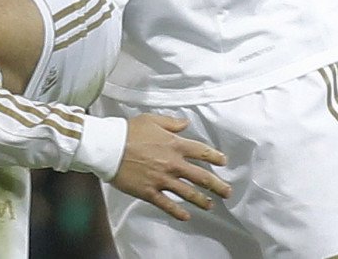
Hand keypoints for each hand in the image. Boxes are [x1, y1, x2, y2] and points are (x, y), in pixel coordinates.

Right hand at [112, 114, 230, 221]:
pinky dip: (178, 212)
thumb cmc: (129, 131)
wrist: (109, 147)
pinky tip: (186, 216)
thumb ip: (171, 123)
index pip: (201, 152)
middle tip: (227, 192)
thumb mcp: (151, 120)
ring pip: (188, 193)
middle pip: (201, 177)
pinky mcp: (150, 191)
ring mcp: (162, 179)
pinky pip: (168, 205)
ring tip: (210, 205)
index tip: (224, 162)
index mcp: (174, 144)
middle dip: (217, 186)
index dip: (215, 157)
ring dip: (202, 200)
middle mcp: (172, 163)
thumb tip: (185, 123)